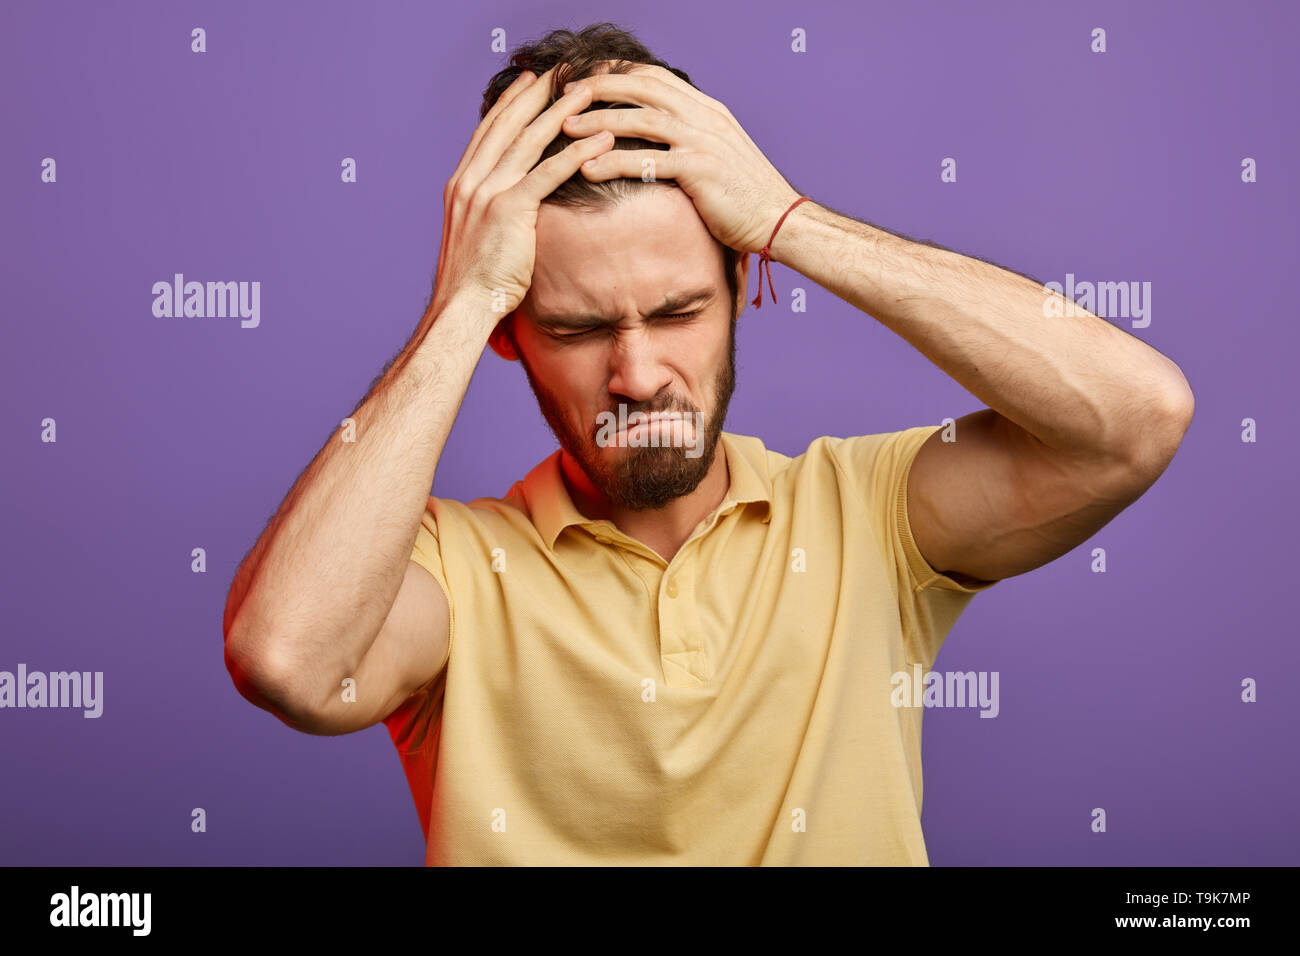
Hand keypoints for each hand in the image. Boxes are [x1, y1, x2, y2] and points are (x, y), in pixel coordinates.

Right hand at [428, 67, 614, 320]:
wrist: (461, 307)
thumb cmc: (472, 285)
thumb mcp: (475, 239)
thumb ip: (488, 215)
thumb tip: (509, 214)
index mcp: (460, 185)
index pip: (488, 132)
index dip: (510, 104)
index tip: (529, 82)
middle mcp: (470, 181)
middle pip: (508, 124)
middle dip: (537, 95)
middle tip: (563, 72)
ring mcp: (487, 192)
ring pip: (530, 140)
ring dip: (563, 112)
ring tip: (589, 92)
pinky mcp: (509, 209)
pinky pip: (548, 173)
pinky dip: (576, 153)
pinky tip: (600, 139)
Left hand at [559, 63, 802, 255]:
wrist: (779, 218)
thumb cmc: (746, 194)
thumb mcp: (719, 154)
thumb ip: (690, 139)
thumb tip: (658, 139)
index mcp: (707, 109)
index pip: (655, 77)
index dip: (617, 74)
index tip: (585, 79)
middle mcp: (704, 117)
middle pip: (643, 88)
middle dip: (599, 87)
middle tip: (563, 96)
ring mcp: (703, 141)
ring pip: (641, 119)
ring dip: (599, 121)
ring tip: (566, 128)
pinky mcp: (699, 170)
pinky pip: (648, 161)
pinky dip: (614, 161)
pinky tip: (588, 169)